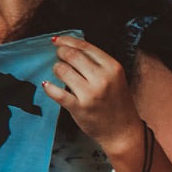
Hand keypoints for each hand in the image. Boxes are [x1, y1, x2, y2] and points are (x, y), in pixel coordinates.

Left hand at [42, 37, 145, 166]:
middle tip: (59, 58)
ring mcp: (91, 94)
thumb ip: (98, 63)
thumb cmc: (117, 103)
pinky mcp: (80, 107)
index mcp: (114, 68)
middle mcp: (103, 79)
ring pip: (62, 70)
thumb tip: (69, 45)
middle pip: (71, 55)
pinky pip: (56, 92)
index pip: (85, 46)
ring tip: (60, 74)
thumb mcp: (116, 78)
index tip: (57, 41)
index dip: (67, 41)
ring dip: (56, 69)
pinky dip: (49, 87)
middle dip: (60, 53)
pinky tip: (49, 86)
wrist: (123, 131)